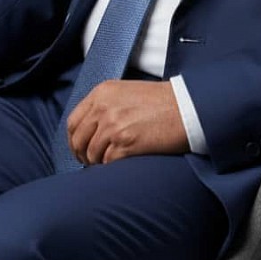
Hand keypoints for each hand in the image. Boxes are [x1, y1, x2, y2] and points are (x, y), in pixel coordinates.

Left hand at [67, 79, 189, 165]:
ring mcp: (113, 125)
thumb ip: (105, 106)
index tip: (80, 149)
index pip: (73, 121)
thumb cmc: (162, 101)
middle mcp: (104, 107)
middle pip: (78, 140)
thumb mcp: (127, 93)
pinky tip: (123, 162)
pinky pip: (108, 162)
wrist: (187, 107)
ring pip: (92, 154)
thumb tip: (90, 130)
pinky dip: (112, 166)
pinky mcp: (125, 142)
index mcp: (102, 92)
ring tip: (112, 161)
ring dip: (99, 162)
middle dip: (83, 155)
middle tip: (92, 162)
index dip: (74, 139)